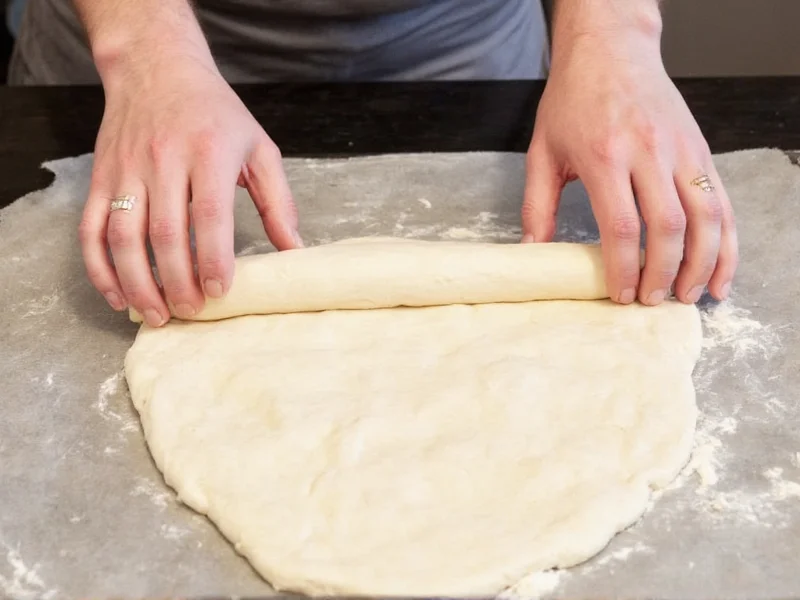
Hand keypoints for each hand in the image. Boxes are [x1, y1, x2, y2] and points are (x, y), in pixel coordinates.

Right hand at [78, 54, 301, 326]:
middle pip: (164, 233)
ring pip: (123, 236)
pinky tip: (117, 294)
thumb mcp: (259, 148)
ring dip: (137, 282)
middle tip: (192, 310)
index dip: (212, 257)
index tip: (220, 290)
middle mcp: (163, 161)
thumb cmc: (215, 114)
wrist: (157, 68)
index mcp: (208, 152)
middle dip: (177, 280)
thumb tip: (295, 251)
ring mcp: (126, 170)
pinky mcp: (101, 178)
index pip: (208, 214)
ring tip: (157, 314)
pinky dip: (100, 267)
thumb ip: (279, 202)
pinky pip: (91, 229)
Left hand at [521, 4, 736, 305]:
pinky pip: (722, 201)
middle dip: (664, 272)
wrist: (610, 48)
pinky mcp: (701, 149)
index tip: (621, 295)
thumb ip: (536, 205)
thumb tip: (532, 254)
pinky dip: (727, 240)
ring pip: (706, 215)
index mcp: (604, 155)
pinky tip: (720, 272)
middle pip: (668, 225)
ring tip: (689, 297)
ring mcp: (681, 149)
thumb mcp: (543, 150)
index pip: (620, 224)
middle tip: (652, 301)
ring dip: (703, 262)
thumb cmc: (573, 100)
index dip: (623, 267)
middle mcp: (649, 151)